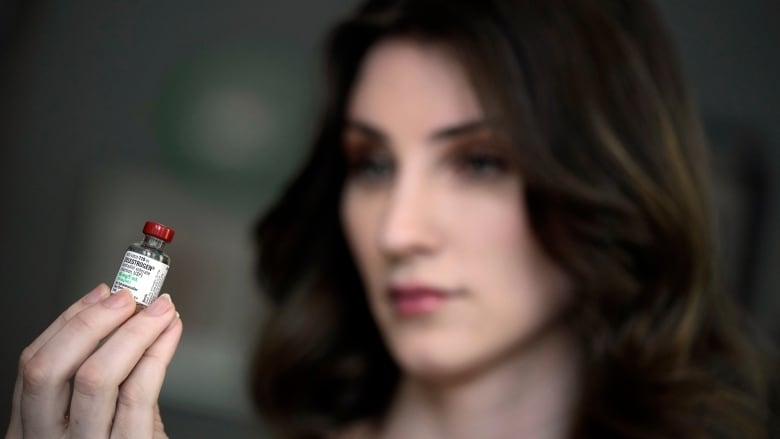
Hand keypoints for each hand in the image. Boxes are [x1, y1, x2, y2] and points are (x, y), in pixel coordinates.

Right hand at [5, 284, 182, 437]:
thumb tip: (112, 308)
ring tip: (160, 310)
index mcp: (31, 430)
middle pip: (50, 369)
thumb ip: (99, 372)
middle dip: (91, 322)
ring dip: (133, 332)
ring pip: (95, 378)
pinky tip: (170, 335)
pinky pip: (138, 396)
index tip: (102, 293)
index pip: (33, 364)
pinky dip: (157, 354)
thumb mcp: (97, 416)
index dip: (69, 321)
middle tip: (128, 296)